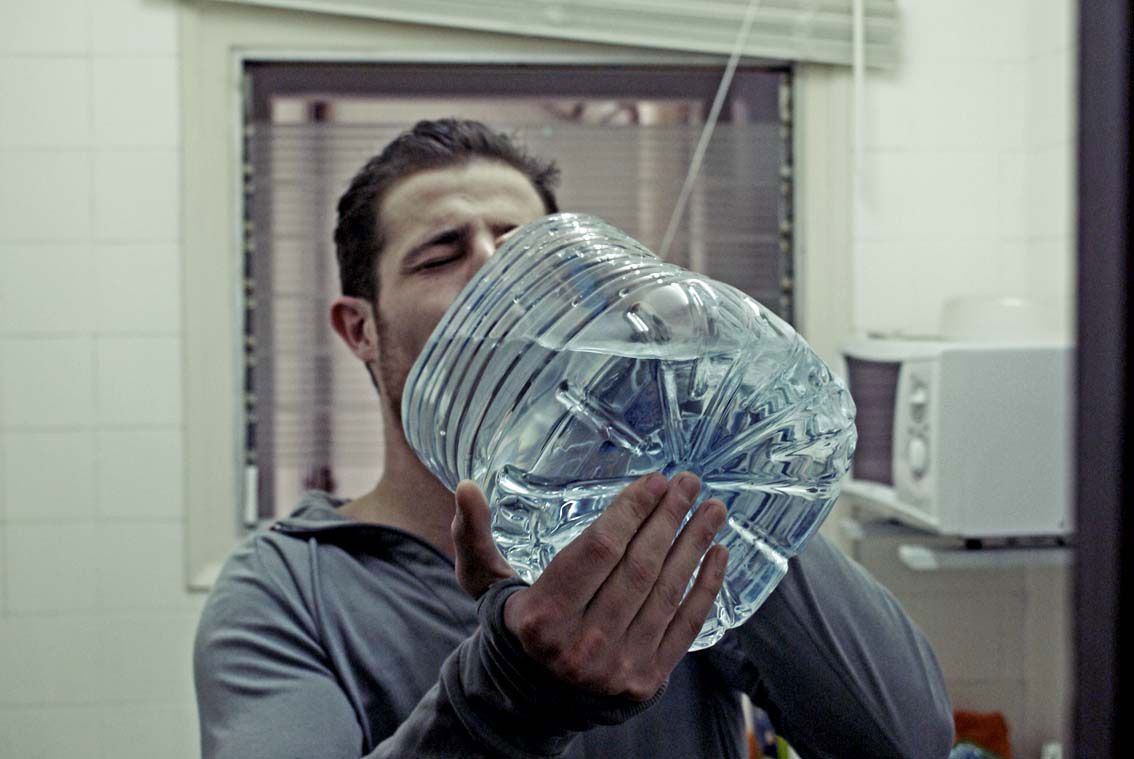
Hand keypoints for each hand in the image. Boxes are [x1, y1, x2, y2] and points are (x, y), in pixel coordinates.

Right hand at [451, 473, 728, 700]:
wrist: (526, 705)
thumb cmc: (511, 629)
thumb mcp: (484, 585)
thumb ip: (474, 536)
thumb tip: (465, 487)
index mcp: (541, 616)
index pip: (599, 550)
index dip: (632, 511)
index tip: (656, 480)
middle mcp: (581, 645)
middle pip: (640, 567)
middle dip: (670, 518)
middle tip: (690, 483)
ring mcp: (618, 667)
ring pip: (667, 593)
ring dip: (696, 545)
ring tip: (714, 510)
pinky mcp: (646, 682)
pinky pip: (686, 627)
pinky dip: (706, 587)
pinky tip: (718, 554)